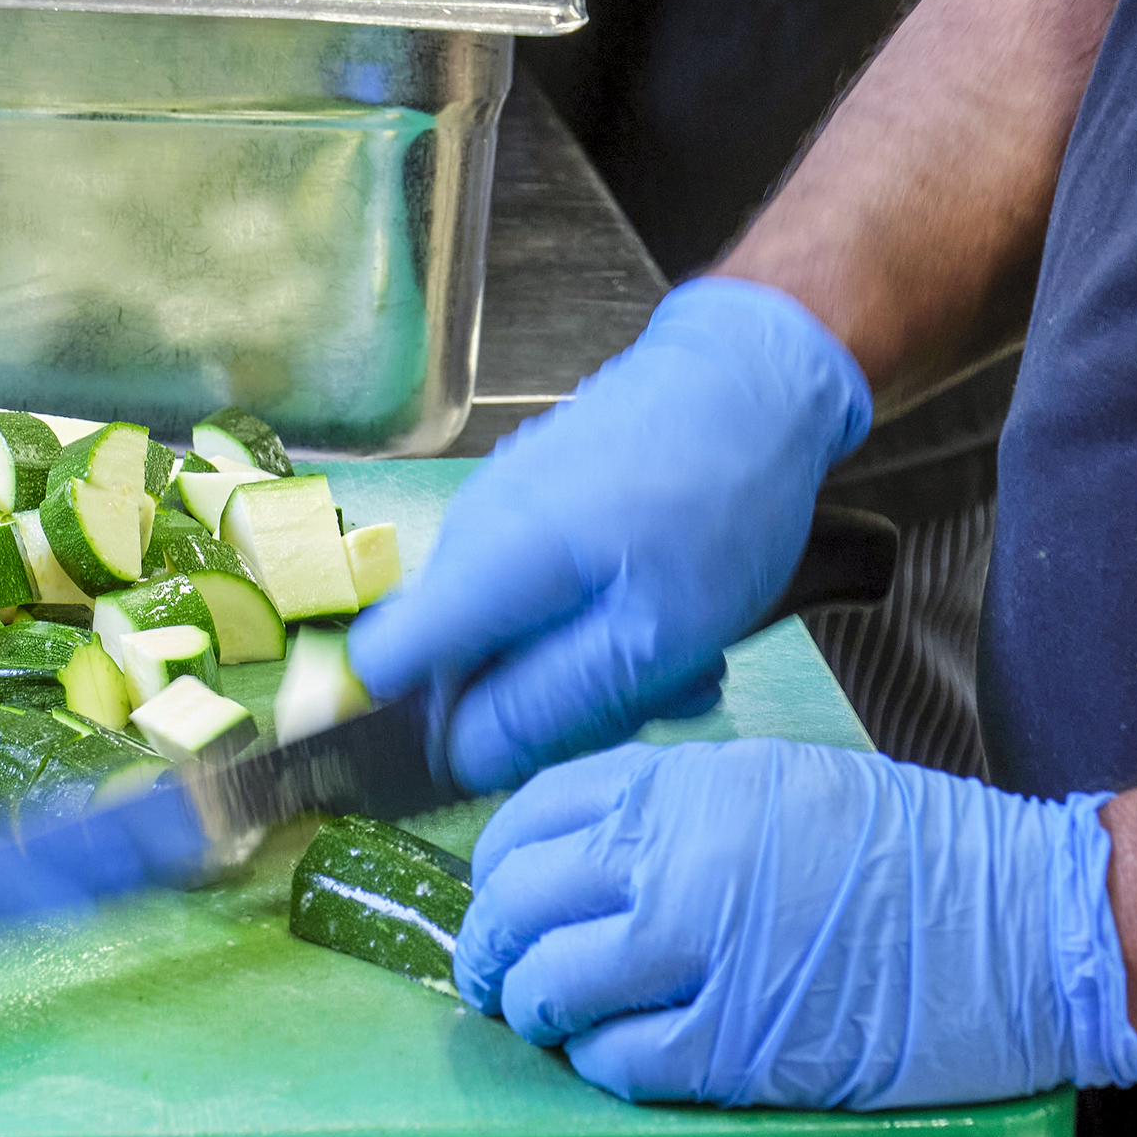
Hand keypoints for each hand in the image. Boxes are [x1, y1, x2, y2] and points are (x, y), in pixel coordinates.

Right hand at [348, 277, 871, 790]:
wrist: (757, 376)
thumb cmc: (720, 502)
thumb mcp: (656, 634)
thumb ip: (549, 703)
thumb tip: (461, 760)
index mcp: (483, 563)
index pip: (379, 664)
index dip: (415, 727)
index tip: (503, 749)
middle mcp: (469, 530)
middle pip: (456, 662)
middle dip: (538, 703)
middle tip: (645, 701)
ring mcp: (499, 507)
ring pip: (505, 630)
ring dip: (582, 664)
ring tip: (679, 656)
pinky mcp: (533, 497)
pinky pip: (534, 588)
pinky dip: (593, 617)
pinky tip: (666, 611)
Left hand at [461, 740, 1136, 1109]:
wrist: (1028, 923)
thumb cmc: (915, 850)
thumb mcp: (776, 781)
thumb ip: (675, 805)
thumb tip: (588, 848)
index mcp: (686, 787)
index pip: (535, 813)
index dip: (500, 858)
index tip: (498, 887)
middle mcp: (679, 861)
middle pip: (523, 900)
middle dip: (491, 941)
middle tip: (492, 967)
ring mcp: (705, 956)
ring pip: (555, 984)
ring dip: (533, 1007)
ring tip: (541, 1014)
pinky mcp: (740, 1046)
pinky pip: (622, 1061)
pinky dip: (598, 1062)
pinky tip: (610, 1054)